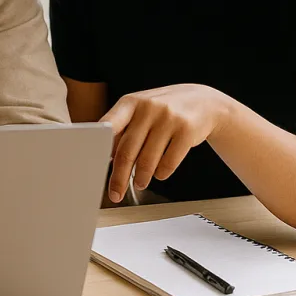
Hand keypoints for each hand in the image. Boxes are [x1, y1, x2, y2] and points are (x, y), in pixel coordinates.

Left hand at [100, 84, 235, 202]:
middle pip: (126, 150)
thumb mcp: (140, 110)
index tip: (92, 167)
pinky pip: (169, 162)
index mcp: (130, 102)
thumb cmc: (162, 111)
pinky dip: (161, 173)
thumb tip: (105, 158)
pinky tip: (159, 174)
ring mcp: (168, 118)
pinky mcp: (187, 131)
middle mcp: (148, 108)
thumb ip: (122, 128)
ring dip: (141, 178)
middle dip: (119, 177)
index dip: (98, 147)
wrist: (203, 101)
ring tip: (139, 183)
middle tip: (116, 193)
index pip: (108, 126)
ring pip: (147, 160)